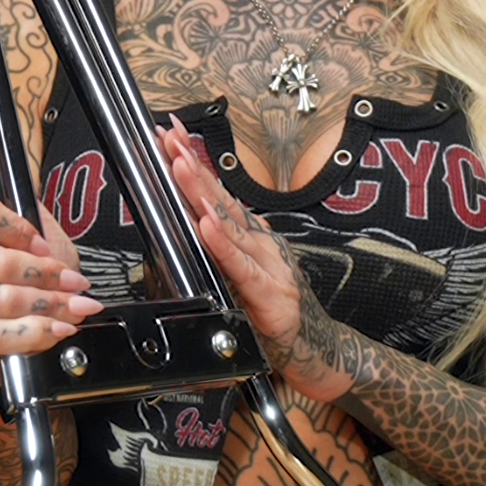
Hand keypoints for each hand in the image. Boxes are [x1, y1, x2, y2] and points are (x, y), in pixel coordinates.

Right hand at [0, 107, 103, 366]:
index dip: (13, 227)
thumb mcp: (20, 202)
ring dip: (41, 306)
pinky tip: (53, 329)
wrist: (34, 308)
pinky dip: (28, 335)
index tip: (43, 239)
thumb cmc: (27, 255)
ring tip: (72, 306)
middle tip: (72, 280)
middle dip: (39, 274)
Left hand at [157, 118, 353, 404]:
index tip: (170, 134)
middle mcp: (261, 244)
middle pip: (220, 198)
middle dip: (191, 164)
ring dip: (201, 192)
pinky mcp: (269, 296)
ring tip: (180, 165)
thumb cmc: (278, 316)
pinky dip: (222, 244)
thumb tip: (196, 223)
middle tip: (167, 136)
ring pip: (228, 224)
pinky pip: (240, 267)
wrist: (317, 350)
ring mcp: (267, 267)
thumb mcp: (247, 275)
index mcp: (252, 237)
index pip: (216, 193)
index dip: (193, 163)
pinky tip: (206, 225)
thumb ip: (226, 251)